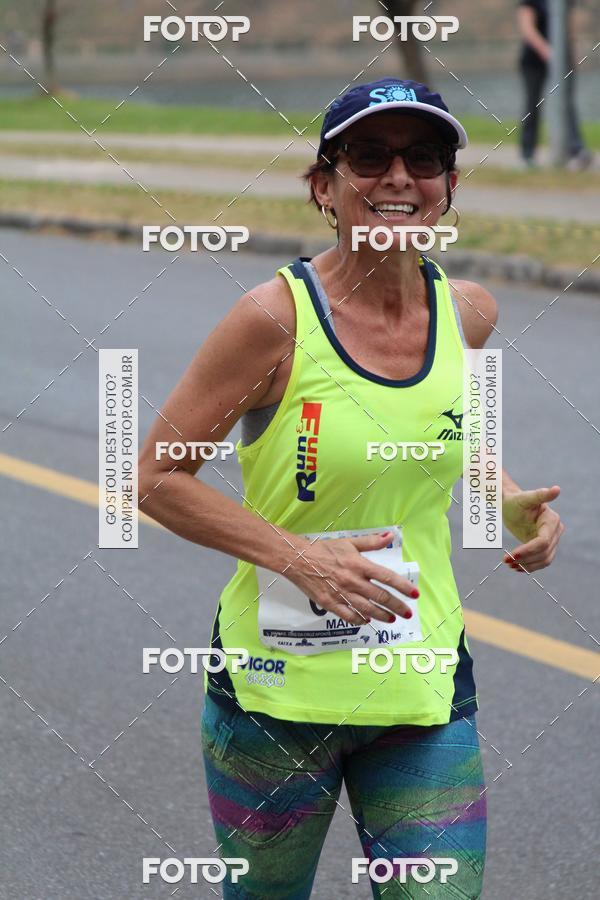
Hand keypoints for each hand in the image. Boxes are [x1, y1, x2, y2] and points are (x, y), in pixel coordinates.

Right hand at [285, 531, 416, 624]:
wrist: (298, 559)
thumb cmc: (323, 549)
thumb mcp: (349, 543)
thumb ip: (371, 542)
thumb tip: (389, 536)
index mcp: (359, 565)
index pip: (387, 577)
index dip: (403, 587)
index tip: (414, 594)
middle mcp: (353, 581)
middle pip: (380, 597)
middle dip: (397, 606)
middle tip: (407, 613)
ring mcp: (341, 594)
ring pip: (367, 609)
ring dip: (382, 615)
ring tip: (392, 619)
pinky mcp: (330, 603)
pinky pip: (349, 615)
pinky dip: (360, 619)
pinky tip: (367, 620)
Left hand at [503, 486, 564, 572]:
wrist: (512, 506)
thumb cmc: (516, 500)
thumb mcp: (525, 498)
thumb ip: (541, 495)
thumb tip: (557, 489)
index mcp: (552, 520)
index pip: (543, 541)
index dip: (528, 550)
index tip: (511, 555)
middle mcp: (556, 531)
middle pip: (543, 552)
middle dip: (525, 558)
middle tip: (506, 560)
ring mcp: (552, 540)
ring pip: (544, 560)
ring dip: (527, 565)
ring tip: (509, 564)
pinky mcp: (545, 547)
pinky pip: (541, 561)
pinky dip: (529, 566)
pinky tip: (516, 567)